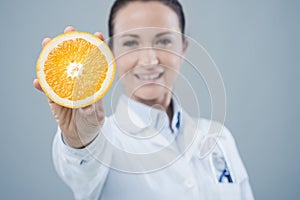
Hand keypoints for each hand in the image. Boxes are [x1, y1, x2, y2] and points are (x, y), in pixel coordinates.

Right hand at [33, 26, 105, 147]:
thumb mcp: (95, 116)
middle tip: (68, 31)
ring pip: (58, 68)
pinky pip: (47, 88)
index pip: (96, 63)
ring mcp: (66, 87)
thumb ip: (91, 109)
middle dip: (71, 43)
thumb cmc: (91, 123)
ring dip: (51, 56)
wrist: (80, 135)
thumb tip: (87, 102)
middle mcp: (79, 82)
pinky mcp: (54, 96)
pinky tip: (37, 81)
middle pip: (75, 59)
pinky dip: (41, 85)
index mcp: (93, 84)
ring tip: (46, 44)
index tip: (98, 35)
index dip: (97, 48)